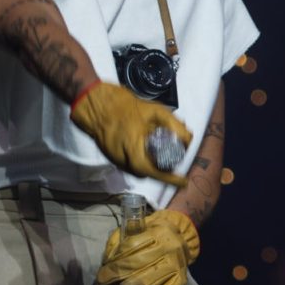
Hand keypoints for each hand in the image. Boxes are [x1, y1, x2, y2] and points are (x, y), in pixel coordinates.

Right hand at [70, 81, 192, 186]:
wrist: (96, 102)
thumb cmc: (126, 105)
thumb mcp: (155, 110)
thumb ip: (173, 125)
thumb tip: (188, 140)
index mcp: (132, 147)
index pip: (152, 171)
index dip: (169, 179)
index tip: (183, 182)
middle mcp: (122, 158)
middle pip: (146, 173)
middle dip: (161, 170)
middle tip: (172, 161)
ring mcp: (115, 158)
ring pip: (138, 169)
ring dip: (150, 164)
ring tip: (160, 151)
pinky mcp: (111, 155)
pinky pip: (129, 163)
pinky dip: (140, 158)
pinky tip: (145, 146)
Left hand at [97, 208, 200, 284]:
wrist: (183, 237)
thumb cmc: (154, 233)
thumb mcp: (138, 228)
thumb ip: (120, 239)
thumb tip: (107, 259)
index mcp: (157, 232)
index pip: (131, 246)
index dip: (114, 259)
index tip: (102, 269)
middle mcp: (169, 247)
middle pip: (138, 263)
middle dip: (117, 274)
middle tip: (103, 281)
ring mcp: (176, 264)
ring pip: (150, 280)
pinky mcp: (181, 278)